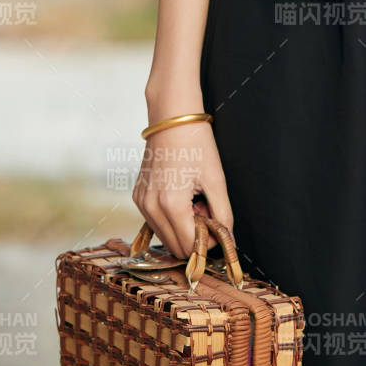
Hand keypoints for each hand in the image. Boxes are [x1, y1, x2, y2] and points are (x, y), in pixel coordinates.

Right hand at [132, 121, 234, 259]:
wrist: (172, 118)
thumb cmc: (196, 143)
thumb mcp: (216, 179)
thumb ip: (223, 213)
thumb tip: (227, 239)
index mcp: (171, 204)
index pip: (190, 246)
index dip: (208, 242)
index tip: (217, 225)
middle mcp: (151, 207)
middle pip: (175, 246)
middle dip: (195, 235)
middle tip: (207, 210)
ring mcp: (141, 202)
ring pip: (164, 236)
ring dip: (182, 227)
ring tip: (195, 201)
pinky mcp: (138, 196)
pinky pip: (155, 221)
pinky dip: (170, 217)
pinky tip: (182, 196)